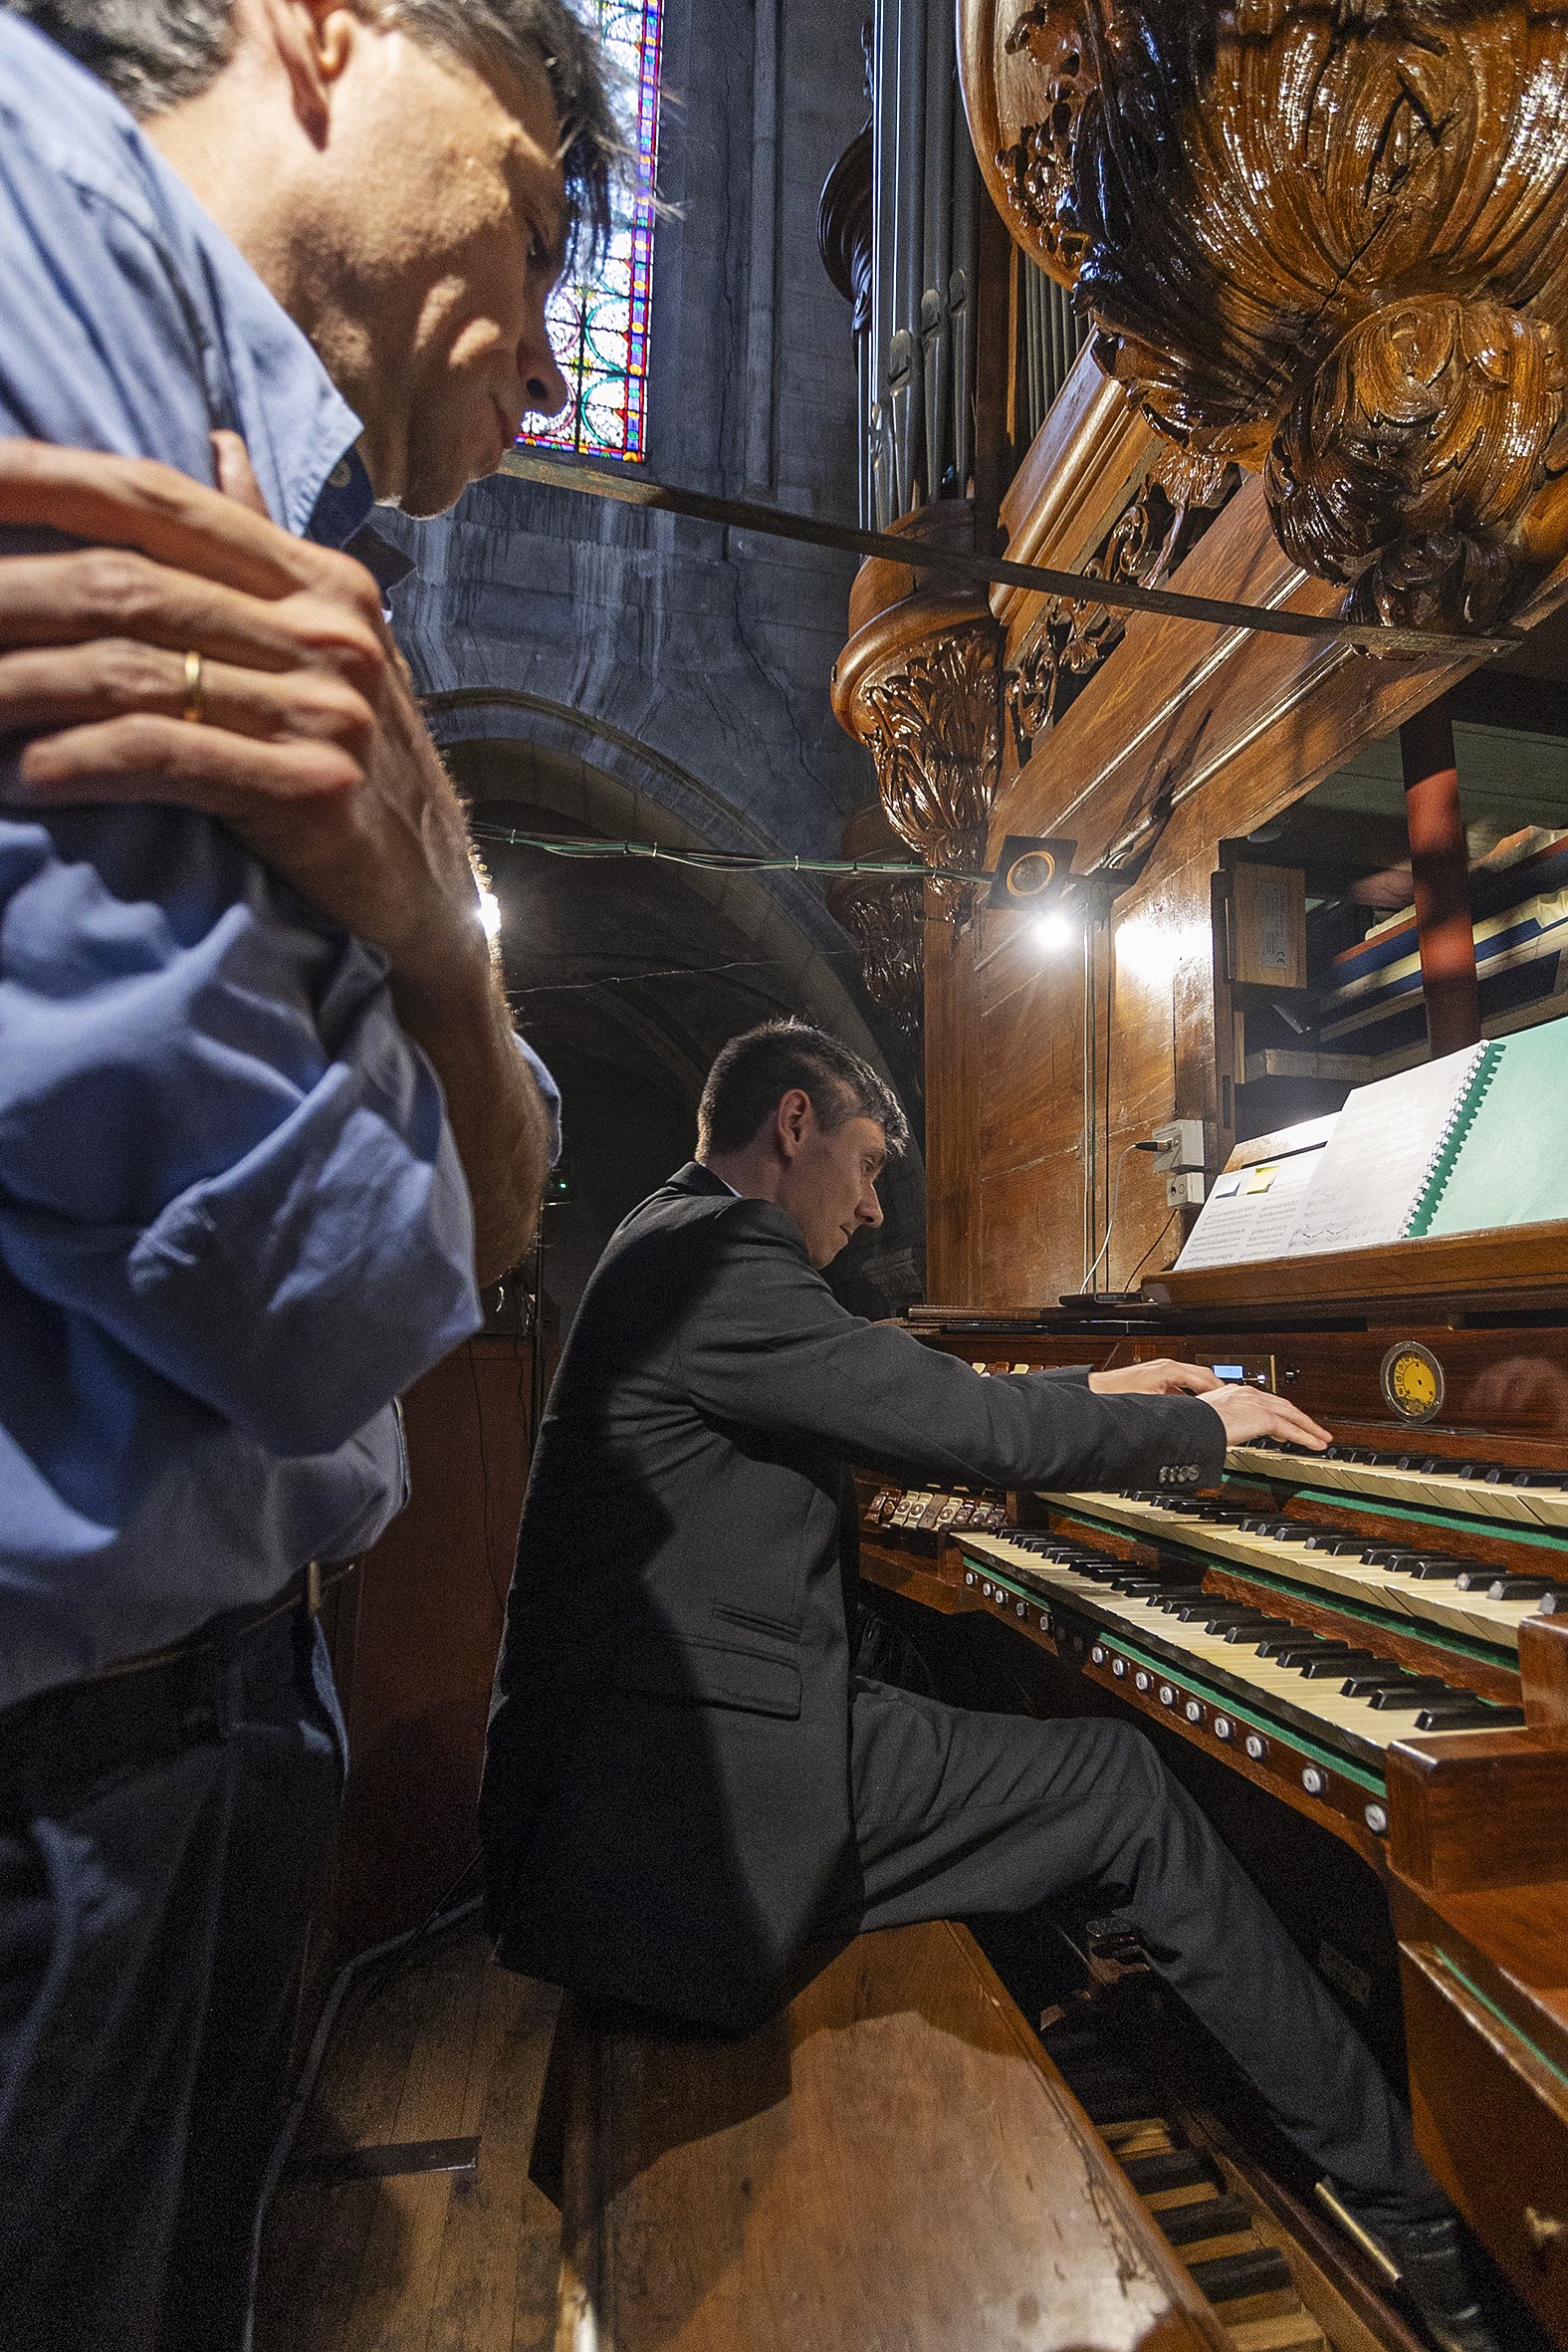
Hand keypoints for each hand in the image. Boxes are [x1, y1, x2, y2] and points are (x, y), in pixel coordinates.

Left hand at [0, 437, 477, 992]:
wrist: (435, 894)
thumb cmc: (356, 766)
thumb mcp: (322, 646)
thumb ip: (262, 550)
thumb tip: (218, 447)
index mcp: (319, 582)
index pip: (160, 500)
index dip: (47, 479)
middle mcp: (329, 633)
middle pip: (130, 587)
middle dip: (9, 598)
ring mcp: (327, 711)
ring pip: (133, 672)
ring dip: (22, 688)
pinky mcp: (313, 790)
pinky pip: (166, 756)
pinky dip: (80, 761)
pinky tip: (23, 775)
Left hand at [1090, 1359, 1225, 1396]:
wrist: (1095, 1390)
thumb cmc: (1117, 1394)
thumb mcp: (1152, 1405)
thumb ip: (1177, 1409)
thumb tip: (1194, 1418)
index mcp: (1170, 1369)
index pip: (1206, 1377)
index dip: (1222, 1390)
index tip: (1232, 1400)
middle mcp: (1166, 1366)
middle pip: (1201, 1375)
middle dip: (1216, 1389)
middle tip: (1229, 1403)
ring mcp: (1160, 1370)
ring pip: (1190, 1379)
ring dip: (1202, 1391)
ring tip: (1214, 1406)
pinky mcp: (1153, 1377)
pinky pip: (1179, 1383)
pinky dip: (1189, 1393)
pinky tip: (1190, 1407)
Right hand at [1198, 1386, 1331, 1450]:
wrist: (1191, 1423)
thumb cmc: (1192, 1424)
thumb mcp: (1207, 1421)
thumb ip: (1219, 1424)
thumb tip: (1217, 1435)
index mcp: (1234, 1392)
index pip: (1264, 1401)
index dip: (1279, 1412)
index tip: (1285, 1425)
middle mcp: (1249, 1394)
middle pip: (1283, 1406)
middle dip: (1300, 1418)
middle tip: (1313, 1429)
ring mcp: (1257, 1404)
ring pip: (1292, 1416)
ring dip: (1309, 1428)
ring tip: (1321, 1438)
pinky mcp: (1263, 1417)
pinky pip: (1291, 1429)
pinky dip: (1306, 1437)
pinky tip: (1315, 1445)